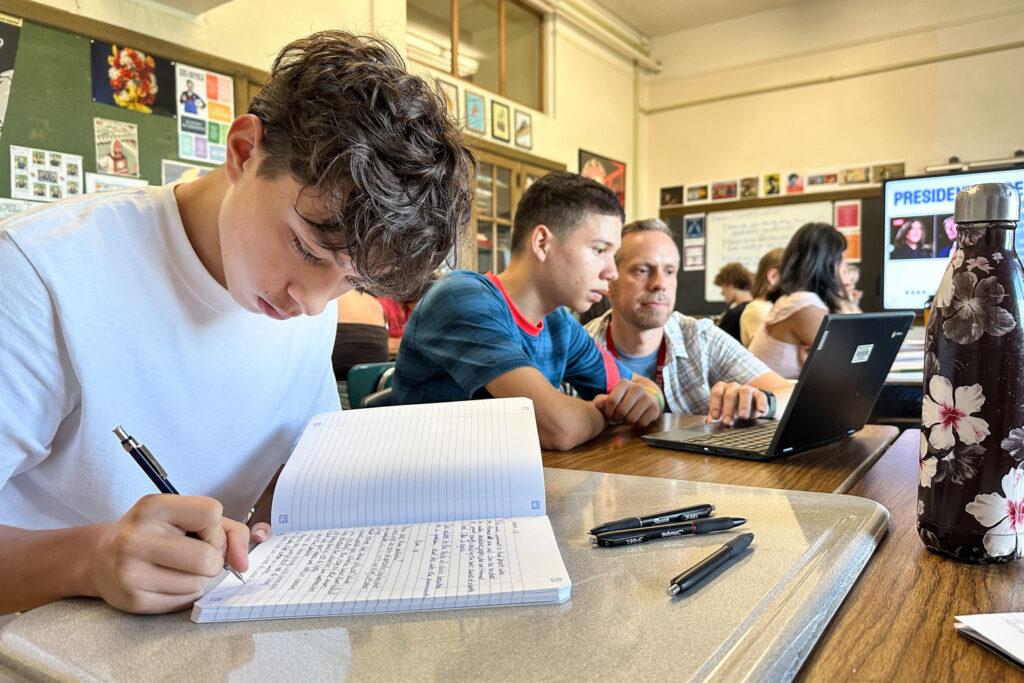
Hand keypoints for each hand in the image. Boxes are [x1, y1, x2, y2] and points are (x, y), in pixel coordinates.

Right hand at [88, 494, 250, 613]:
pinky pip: (184, 601)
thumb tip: (243, 562)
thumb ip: (228, 530)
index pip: (211, 513)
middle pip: (207, 557)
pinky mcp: (133, 600)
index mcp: (153, 507)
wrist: (100, 557)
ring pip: (198, 583)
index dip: (216, 528)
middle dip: (212, 560)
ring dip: (197, 578)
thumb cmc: (154, 532)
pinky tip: (164, 581)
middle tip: (194, 555)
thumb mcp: (185, 516)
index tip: (202, 533)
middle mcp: (136, 538)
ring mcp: (131, 572)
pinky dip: (184, 593)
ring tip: (174, 567)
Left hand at [593, 380, 661, 426]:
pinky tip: (637, 418)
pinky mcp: (655, 408)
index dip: (608, 411)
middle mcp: (637, 388)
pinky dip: (637, 424)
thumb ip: (602, 400)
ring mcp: (647, 398)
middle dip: (617, 418)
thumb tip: (597, 404)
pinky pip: (642, 423)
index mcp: (624, 383)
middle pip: (621, 411)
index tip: (609, 413)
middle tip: (617, 418)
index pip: (612, 401)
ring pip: (631, 419)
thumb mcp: (612, 396)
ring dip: (626, 422)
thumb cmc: (624, 398)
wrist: (647, 396)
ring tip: (626, 417)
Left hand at [706, 382, 767, 425]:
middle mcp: (733, 387)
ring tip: (743, 416)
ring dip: (743, 405)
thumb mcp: (722, 411)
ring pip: (745, 392)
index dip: (715, 405)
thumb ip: (715, 415)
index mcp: (722, 388)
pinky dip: (761, 403)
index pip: (716, 393)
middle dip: (728, 408)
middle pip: (729, 394)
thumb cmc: (732, 407)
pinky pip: (760, 396)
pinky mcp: (759, 394)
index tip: (715, 417)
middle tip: (727, 420)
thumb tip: (708, 422)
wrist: (749, 404)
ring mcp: (746, 389)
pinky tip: (761, 411)